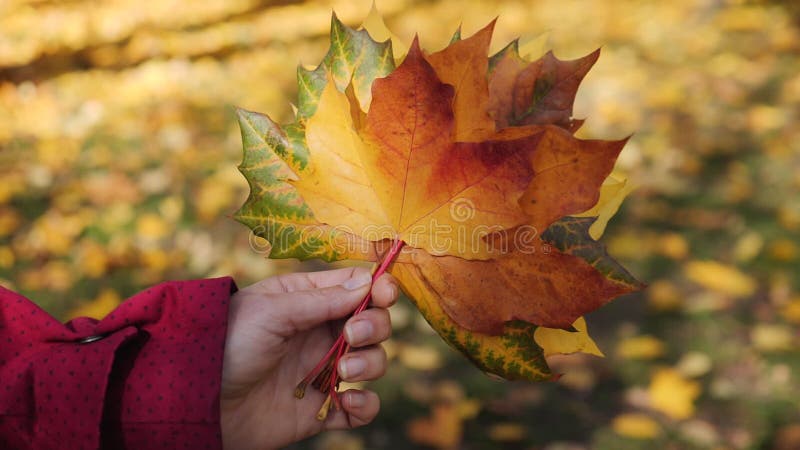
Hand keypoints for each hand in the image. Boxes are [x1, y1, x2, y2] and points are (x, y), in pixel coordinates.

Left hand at [220, 267, 397, 449]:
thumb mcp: (272, 311)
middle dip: (374, 326)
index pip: (356, 286)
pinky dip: (365, 406)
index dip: (378, 288)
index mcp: (307, 300)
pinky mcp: (320, 408)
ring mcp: (322, 371)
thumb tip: (368, 282)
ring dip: (370, 363)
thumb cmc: (226, 344)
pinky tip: (346, 402)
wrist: (197, 402)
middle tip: (351, 336)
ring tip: (343, 371)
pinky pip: (360, 408)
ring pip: (373, 361)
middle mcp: (320, 333)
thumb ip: (322, 299)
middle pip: (373, 322)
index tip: (383, 294)